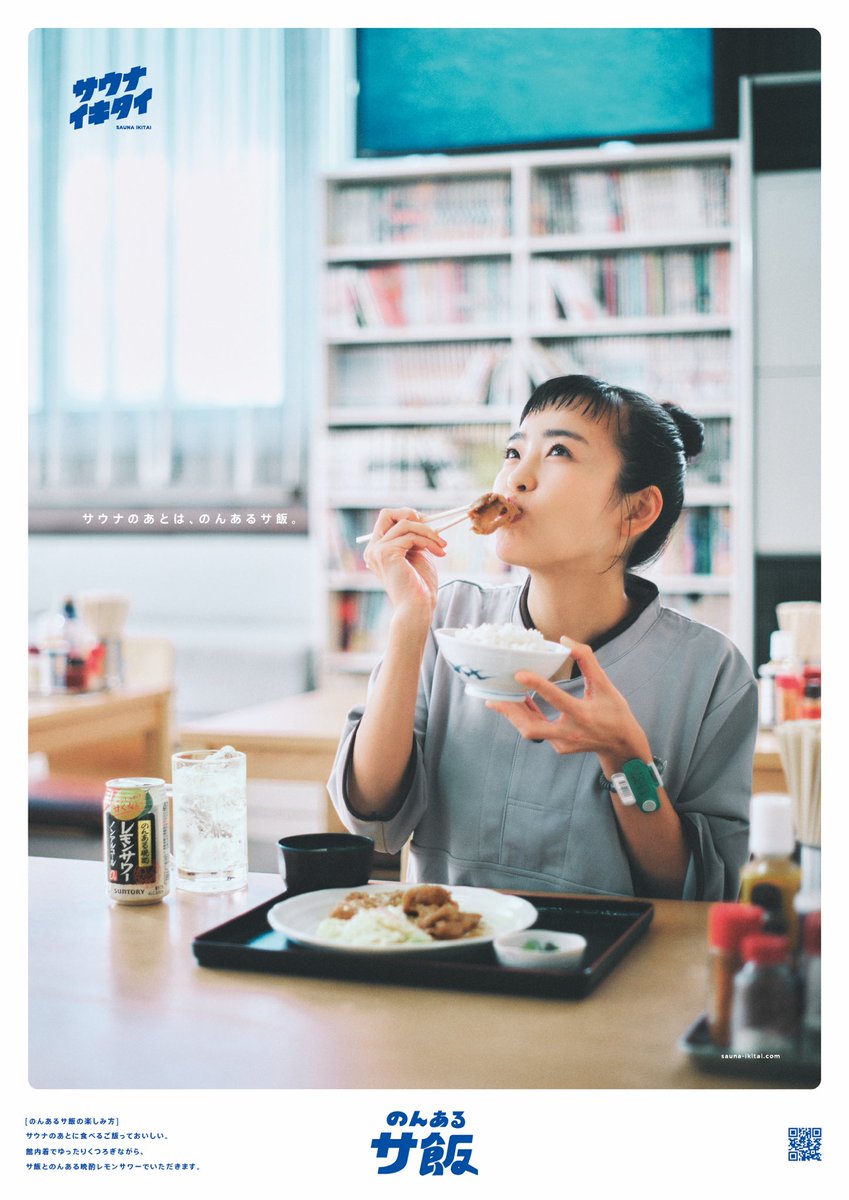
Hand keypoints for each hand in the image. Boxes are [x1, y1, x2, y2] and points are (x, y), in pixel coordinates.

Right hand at [362, 508, 446, 622]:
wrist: (417, 608)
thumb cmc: (419, 587)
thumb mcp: (417, 555)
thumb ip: (414, 537)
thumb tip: (423, 517)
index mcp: (377, 549)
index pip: (386, 518)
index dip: (407, 515)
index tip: (427, 525)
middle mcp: (373, 549)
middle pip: (387, 513)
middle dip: (412, 515)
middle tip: (432, 528)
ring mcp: (377, 551)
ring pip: (405, 524)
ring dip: (429, 532)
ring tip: (442, 545)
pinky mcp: (386, 554)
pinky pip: (411, 536)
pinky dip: (429, 542)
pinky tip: (439, 553)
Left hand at [485, 639, 650, 776]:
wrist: (620, 744)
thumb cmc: (614, 711)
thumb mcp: (605, 685)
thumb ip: (588, 660)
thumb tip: (565, 640)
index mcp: (584, 714)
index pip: (558, 699)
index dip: (538, 685)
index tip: (518, 673)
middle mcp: (571, 732)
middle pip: (533, 728)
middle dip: (511, 713)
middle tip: (492, 698)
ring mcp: (562, 743)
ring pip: (530, 731)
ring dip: (513, 714)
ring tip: (497, 698)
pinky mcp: (558, 747)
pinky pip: (536, 731)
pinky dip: (524, 717)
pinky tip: (517, 702)